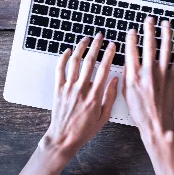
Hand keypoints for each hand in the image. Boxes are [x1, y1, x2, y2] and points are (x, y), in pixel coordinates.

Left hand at [39, 34, 118, 167]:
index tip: (112, 45)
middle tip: (100, 36)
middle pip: (89, 61)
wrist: (63, 138)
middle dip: (96, 46)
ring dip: (81, 48)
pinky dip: (63, 58)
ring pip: (74, 62)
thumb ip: (110, 97)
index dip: (109, 55)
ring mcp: (68, 88)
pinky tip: (67, 51)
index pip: (104, 69)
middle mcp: (81, 89)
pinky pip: (60, 70)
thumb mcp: (104, 116)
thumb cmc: (84, 130)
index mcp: (95, 96)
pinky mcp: (58, 89)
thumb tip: (115, 80)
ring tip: (86, 39)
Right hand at [123, 17, 173, 139]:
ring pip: (165, 48)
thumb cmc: (140, 112)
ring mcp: (162, 73)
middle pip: (149, 44)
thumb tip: (128, 61)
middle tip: (150, 19)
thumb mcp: (126, 94)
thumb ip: (127, 75)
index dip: (131, 38)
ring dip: (166, 33)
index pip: (132, 50)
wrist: (156, 124)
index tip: (132, 31)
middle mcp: (148, 71)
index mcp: (134, 75)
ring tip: (166, 24)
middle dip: (149, 29)